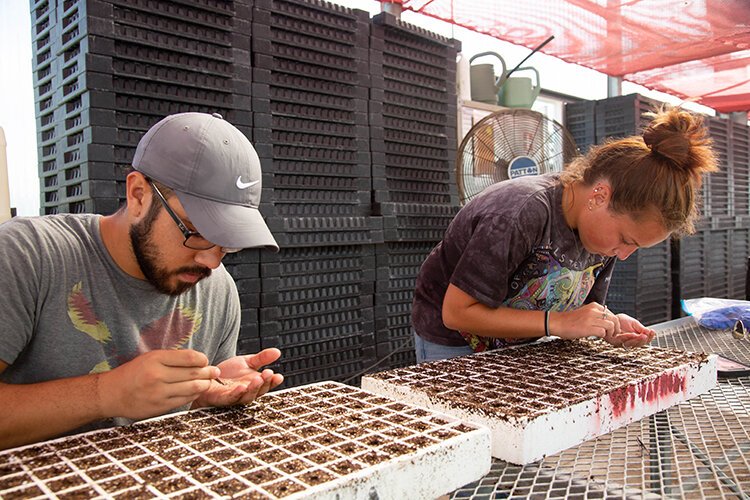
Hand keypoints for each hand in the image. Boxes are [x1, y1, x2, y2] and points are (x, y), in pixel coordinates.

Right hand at [99, 349, 218, 419]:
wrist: (112, 393)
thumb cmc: (135, 372)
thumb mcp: (150, 358)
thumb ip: (173, 358)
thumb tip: (201, 361)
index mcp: (155, 359)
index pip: (189, 357)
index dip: (203, 359)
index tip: (206, 360)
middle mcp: (157, 375)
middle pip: (194, 374)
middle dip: (209, 372)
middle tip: (216, 371)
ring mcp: (158, 393)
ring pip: (192, 388)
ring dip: (205, 385)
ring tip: (209, 382)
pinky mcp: (159, 407)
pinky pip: (184, 400)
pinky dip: (194, 395)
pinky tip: (197, 391)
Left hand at [191, 348, 283, 407]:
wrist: (207, 377)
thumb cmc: (228, 374)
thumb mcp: (247, 362)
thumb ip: (262, 358)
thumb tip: (278, 351)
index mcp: (255, 385)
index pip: (267, 385)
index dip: (273, 382)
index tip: (279, 376)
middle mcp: (247, 393)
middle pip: (259, 391)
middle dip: (265, 383)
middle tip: (268, 373)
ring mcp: (235, 397)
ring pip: (247, 397)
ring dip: (253, 389)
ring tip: (257, 378)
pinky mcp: (221, 399)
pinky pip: (230, 398)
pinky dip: (236, 394)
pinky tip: (241, 387)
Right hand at [550, 302, 618, 339]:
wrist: (557, 323)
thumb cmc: (570, 320)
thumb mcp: (585, 313)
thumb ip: (596, 315)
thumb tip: (608, 322)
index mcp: (594, 306)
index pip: (611, 314)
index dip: (614, 323)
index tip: (612, 328)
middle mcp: (593, 311)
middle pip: (614, 319)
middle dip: (616, 328)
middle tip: (613, 334)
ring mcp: (591, 319)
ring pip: (611, 325)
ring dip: (611, 333)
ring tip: (606, 336)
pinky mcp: (588, 328)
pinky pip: (603, 332)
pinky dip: (603, 336)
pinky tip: (598, 337)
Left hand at [604, 313, 654, 347]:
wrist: (610, 317)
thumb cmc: (621, 321)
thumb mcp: (634, 323)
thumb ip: (641, 328)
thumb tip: (650, 332)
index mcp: (635, 339)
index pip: (644, 341)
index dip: (649, 337)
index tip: (653, 332)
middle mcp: (629, 342)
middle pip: (638, 344)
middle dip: (644, 340)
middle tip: (647, 335)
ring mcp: (621, 342)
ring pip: (631, 343)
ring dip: (637, 339)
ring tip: (642, 335)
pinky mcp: (613, 341)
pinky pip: (621, 340)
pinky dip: (627, 337)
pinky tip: (632, 334)